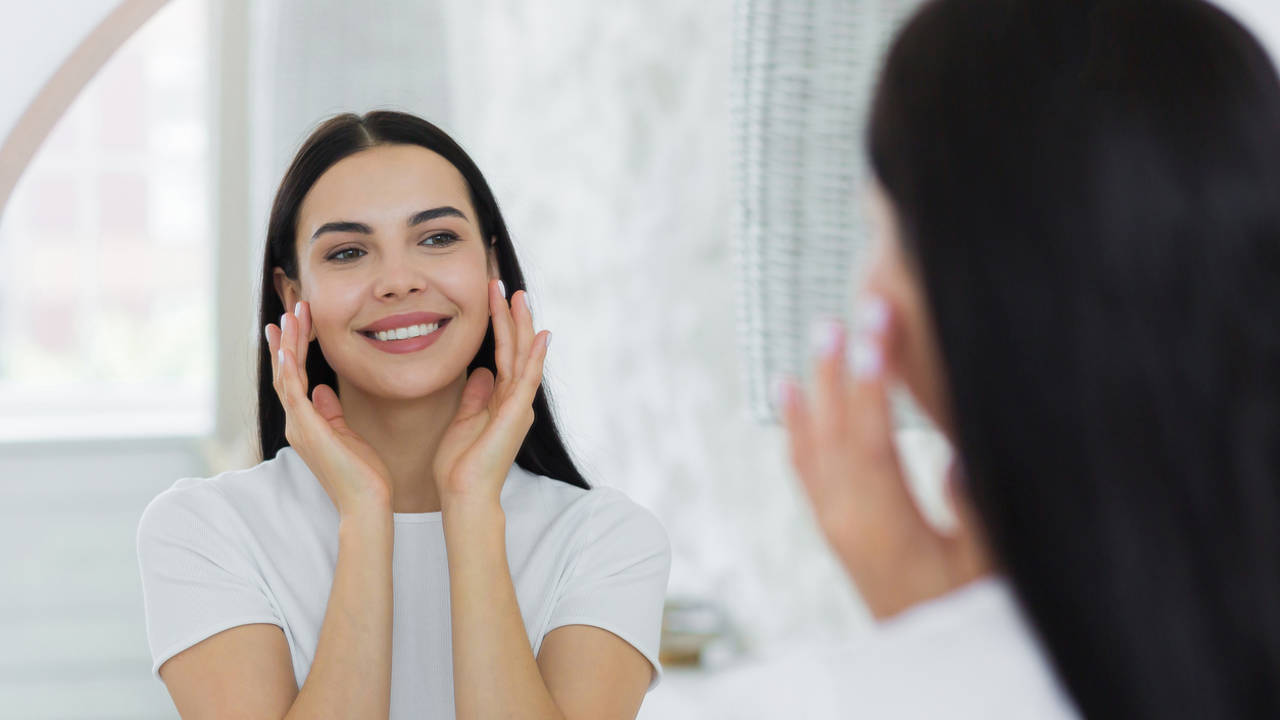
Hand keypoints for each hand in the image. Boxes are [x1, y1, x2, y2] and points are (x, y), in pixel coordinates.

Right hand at [265, 301, 393, 515]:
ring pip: (285, 377)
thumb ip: (331, 412)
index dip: (292, 351)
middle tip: (289, 310)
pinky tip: (287, 349)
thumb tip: (322, 390)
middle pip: (285, 373)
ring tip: (291, 316)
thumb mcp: (347, 434)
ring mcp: (300, 427)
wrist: (367, 502)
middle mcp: (297, 423)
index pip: (294, 379)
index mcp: (307, 423)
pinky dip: (288, 369)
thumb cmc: (363, 473)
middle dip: (288, 340)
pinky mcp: (308, 430)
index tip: (293, 325)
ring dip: (288, 345)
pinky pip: (293, 393)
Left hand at [433, 280, 549, 507]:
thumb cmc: (461, 465)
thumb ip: (475, 395)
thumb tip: (480, 371)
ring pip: (522, 356)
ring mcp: (518, 406)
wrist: (465, 495)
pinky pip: (527, 379)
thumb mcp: (464, 419)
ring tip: (518, 295)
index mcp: (502, 400)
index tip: (492, 297)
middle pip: (515, 348)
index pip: (502, 353)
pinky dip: (534, 356)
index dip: (498, 325)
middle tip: (504, 285)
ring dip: (521, 325)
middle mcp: (515, 399)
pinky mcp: (516, 414)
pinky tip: (540, 335)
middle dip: (510, 315)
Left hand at [779, 296, 992, 618]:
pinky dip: (796, 423)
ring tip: (822, 332)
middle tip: (850, 312)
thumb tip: (957, 455)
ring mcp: (833, 521)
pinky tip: (789, 390)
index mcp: (883, 526)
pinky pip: (805, 463)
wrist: (932, 657)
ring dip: (819, 385)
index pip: (873, 440)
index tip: (878, 332)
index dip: (876, 385)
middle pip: (837, 430)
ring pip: (815, 441)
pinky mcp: (834, 524)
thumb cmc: (968, 611)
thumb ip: (972, 512)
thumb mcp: (987, 567)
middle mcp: (846, 519)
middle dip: (843, 367)